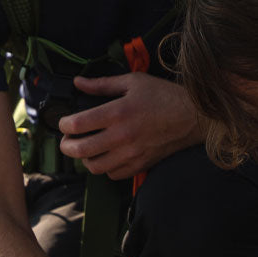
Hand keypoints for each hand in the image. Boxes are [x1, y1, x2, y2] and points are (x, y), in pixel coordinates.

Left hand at [57, 74, 202, 178]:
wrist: (194, 116)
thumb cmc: (165, 96)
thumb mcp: (133, 82)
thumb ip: (102, 84)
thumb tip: (78, 83)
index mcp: (117, 112)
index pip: (76, 124)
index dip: (63, 124)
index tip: (64, 122)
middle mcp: (122, 136)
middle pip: (80, 150)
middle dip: (66, 145)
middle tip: (68, 140)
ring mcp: (132, 153)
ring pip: (94, 166)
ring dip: (85, 158)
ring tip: (88, 149)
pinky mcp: (141, 164)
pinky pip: (113, 174)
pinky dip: (106, 168)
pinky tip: (108, 156)